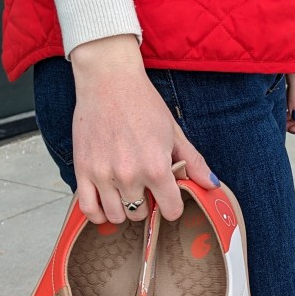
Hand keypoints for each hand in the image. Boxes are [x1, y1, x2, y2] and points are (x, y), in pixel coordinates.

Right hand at [70, 34, 217, 223]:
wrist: (109, 80)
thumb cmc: (143, 103)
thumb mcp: (174, 132)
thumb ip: (193, 162)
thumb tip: (211, 184)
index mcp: (156, 167)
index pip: (170, 210)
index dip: (172, 206)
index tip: (167, 196)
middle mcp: (129, 175)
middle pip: (141, 214)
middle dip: (146, 205)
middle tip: (144, 188)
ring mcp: (103, 174)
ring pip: (116, 216)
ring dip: (123, 208)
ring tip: (126, 192)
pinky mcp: (82, 170)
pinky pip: (88, 209)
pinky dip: (98, 214)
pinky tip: (106, 203)